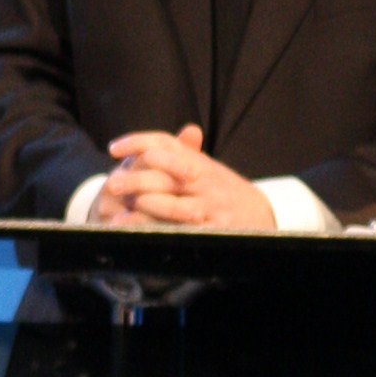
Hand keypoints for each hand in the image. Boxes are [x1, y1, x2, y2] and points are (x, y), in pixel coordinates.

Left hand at [92, 124, 276, 229]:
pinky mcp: (214, 232)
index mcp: (200, 163)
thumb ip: (183, 153)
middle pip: (169, 174)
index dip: (138, 142)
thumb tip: (159, 141)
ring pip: (177, 207)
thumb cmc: (223, 190)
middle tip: (112, 184)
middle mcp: (205, 182)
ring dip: (149, 209)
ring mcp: (211, 207)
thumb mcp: (206, 168)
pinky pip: (186, 233)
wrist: (263, 215)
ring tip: (123, 213)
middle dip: (138, 179)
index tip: (113, 148)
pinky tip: (143, 236)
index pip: (166, 143)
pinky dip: (163, 234)